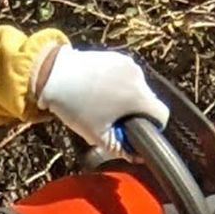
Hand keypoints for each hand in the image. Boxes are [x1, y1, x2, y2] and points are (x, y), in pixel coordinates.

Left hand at [34, 41, 168, 157]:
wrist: (52, 74)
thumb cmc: (75, 105)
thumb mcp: (98, 135)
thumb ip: (121, 149)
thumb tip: (136, 157)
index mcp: (138, 96)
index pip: (162, 115)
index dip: (153, 128)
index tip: (137, 132)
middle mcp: (138, 77)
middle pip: (149, 101)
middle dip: (137, 113)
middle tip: (114, 121)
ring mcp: (127, 64)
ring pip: (137, 87)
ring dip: (127, 98)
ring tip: (103, 104)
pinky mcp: (116, 56)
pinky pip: (126, 75)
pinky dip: (119, 84)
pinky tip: (99, 90)